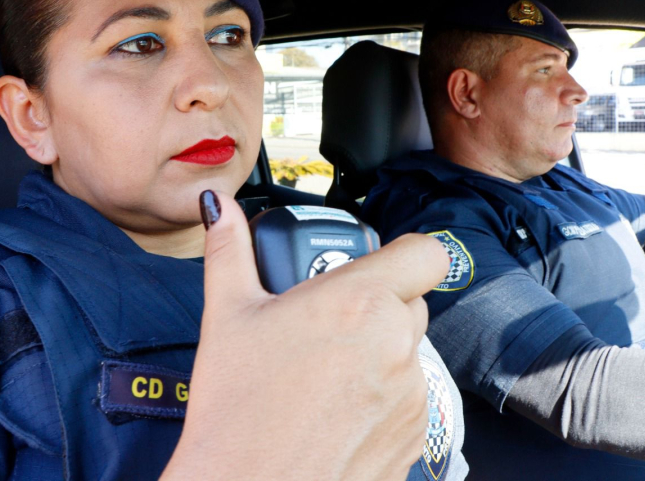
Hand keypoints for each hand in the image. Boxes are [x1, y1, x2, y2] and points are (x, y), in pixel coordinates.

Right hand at [162, 191, 449, 480]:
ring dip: (380, 352)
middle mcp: (396, 345)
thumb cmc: (235, 411)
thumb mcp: (226, 318)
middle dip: (380, 305)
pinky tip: (336, 410)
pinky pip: (410, 399)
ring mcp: (411, 395)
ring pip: (409, 352)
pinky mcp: (415, 437)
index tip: (376, 264)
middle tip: (330, 323)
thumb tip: (219, 207)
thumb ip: (230, 250)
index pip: (426, 253)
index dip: (404, 253)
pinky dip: (383, 397)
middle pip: (413, 302)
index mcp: (359, 303)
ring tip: (325, 374)